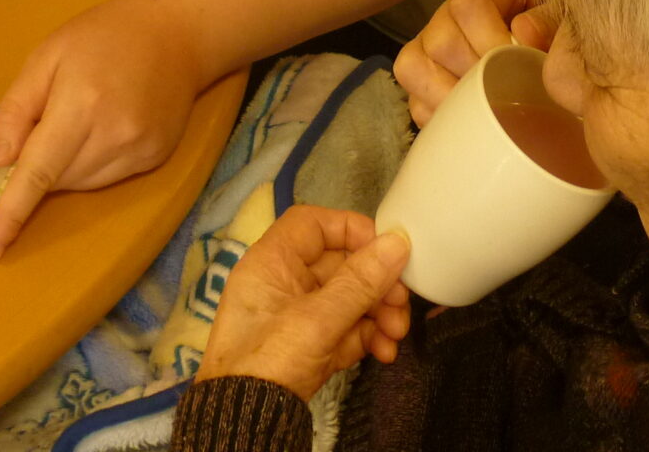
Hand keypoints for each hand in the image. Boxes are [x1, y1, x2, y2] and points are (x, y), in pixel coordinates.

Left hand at [0, 0, 206, 260]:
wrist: (179, 30)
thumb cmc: (104, 35)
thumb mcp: (48, 55)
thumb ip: (18, 108)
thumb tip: (2, 163)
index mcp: (81, 106)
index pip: (38, 173)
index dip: (11, 213)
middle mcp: (114, 137)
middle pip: (57, 181)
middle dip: (39, 164)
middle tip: (50, 118)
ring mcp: (140, 151)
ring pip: (82, 184)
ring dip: (66, 167)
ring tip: (81, 118)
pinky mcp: (157, 158)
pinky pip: (108, 178)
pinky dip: (93, 164)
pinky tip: (106, 126)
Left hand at [196, 206, 412, 401]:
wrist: (247, 424)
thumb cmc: (270, 360)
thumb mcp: (317, 320)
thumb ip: (360, 282)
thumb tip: (398, 242)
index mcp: (272, 263)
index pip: (313, 224)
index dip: (351, 229)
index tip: (385, 249)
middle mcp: (285, 284)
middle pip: (341, 265)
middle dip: (377, 284)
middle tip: (401, 302)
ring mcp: (299, 317)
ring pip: (349, 299)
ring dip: (379, 313)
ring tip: (396, 334)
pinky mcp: (311, 347)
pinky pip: (347, 329)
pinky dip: (368, 337)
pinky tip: (385, 352)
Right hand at [393, 0, 559, 126]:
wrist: (543, 55)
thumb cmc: (550, 33)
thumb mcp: (560, 18)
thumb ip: (548, 20)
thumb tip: (522, 34)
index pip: (468, 5)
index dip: (489, 38)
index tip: (516, 61)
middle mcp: (447, 15)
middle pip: (441, 41)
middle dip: (475, 74)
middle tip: (505, 90)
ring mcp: (427, 48)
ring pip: (414, 69)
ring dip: (452, 97)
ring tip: (485, 109)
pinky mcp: (422, 84)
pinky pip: (415, 103)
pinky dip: (442, 119)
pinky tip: (472, 124)